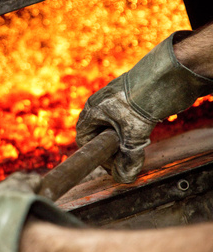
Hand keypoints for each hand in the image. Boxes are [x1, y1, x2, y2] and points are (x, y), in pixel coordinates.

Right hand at [76, 31, 212, 182]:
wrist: (166, 74)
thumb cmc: (143, 100)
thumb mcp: (134, 135)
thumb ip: (127, 159)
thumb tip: (123, 178)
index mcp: (92, 110)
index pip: (84, 138)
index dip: (97, 155)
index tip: (113, 165)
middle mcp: (98, 103)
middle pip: (97, 132)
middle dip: (110, 147)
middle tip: (126, 157)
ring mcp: (112, 98)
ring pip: (111, 125)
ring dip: (122, 138)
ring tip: (136, 143)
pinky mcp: (127, 95)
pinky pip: (122, 116)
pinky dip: (130, 127)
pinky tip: (144, 130)